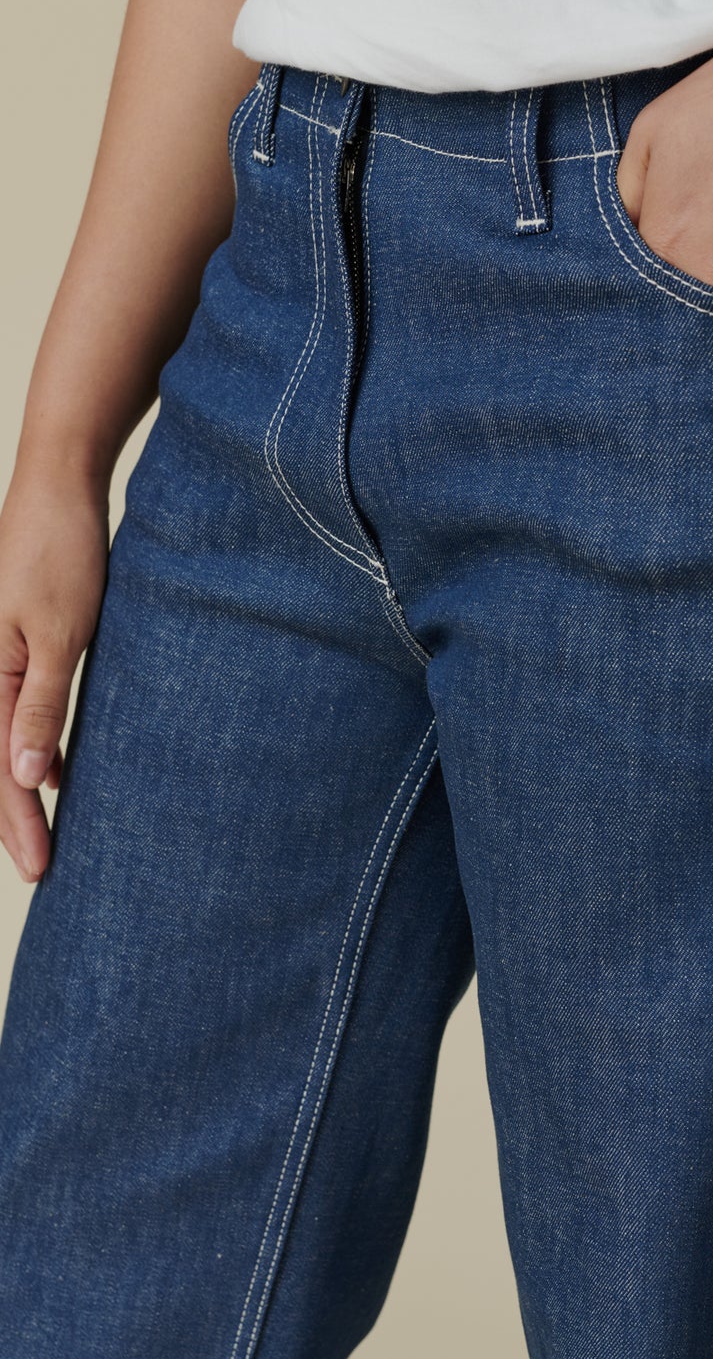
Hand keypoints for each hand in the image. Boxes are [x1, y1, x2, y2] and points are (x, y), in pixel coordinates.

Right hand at [0, 468, 108, 882]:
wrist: (60, 485)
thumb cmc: (61, 551)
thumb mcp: (59, 632)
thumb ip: (41, 705)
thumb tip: (23, 778)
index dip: (16, 825)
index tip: (39, 872)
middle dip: (14, 821)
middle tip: (42, 874)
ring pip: (4, 742)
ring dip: (22, 789)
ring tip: (45, 837)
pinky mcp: (21, 643)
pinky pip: (20, 711)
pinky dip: (36, 748)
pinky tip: (56, 776)